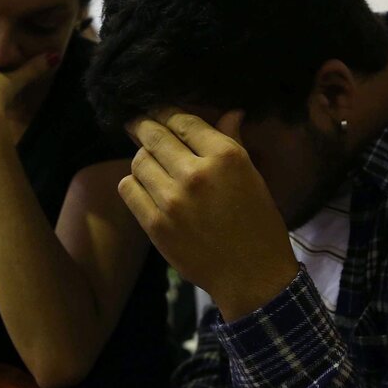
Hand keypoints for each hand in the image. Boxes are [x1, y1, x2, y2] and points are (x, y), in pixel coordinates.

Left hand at [121, 109, 298, 321]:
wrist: (252, 275)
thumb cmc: (258, 224)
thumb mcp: (253, 177)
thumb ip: (233, 141)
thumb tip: (229, 112)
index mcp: (226, 156)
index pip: (182, 120)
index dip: (165, 112)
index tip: (158, 111)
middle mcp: (196, 173)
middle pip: (153, 135)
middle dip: (142, 125)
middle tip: (137, 122)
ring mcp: (172, 200)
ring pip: (138, 160)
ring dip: (142, 158)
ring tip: (151, 163)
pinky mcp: (156, 224)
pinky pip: (129, 188)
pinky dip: (133, 183)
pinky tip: (145, 187)